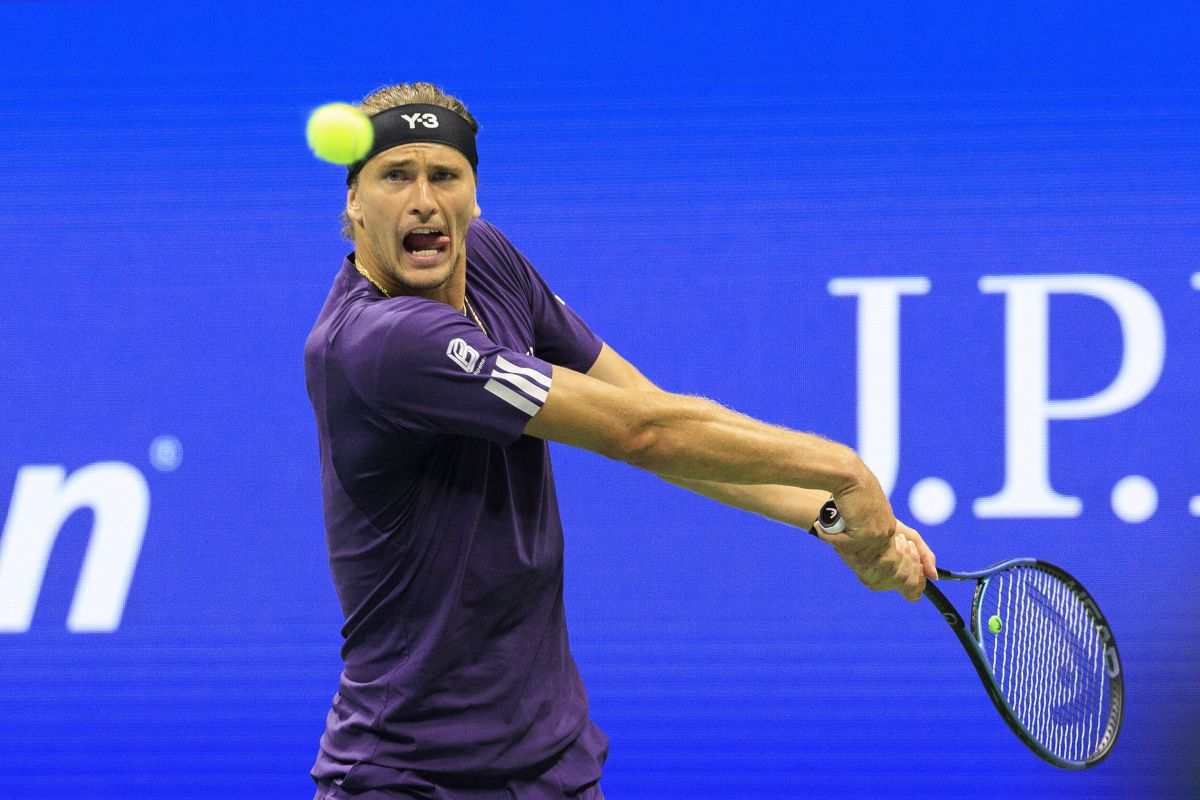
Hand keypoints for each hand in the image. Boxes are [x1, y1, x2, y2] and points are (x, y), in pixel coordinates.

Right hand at [814, 471, 896, 559]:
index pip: (871, 549)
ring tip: (822, 528)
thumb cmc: (853, 486)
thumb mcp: (865, 505)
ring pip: (851, 549)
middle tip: (827, 535)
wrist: (850, 475)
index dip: (852, 545)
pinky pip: (843, 544)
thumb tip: (851, 534)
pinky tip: (819, 526)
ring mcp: (878, 534)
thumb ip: (864, 520)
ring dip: (833, 541)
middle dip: (843, 547)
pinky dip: (828, 537)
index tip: (836, 537)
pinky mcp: (865, 534)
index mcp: (889, 526)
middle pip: (862, 553)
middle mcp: (887, 531)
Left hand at [817, 517, 936, 602]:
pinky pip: (889, 566)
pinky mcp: (859, 564)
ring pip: (899, 575)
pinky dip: (898, 551)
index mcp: (891, 579)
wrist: (862, 513)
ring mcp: (868, 575)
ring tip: (900, 540)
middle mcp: (879, 581)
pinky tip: (896, 540)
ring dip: (906, 555)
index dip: (920, 582)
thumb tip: (934, 576)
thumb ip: (925, 556)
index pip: (912, 593)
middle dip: (913, 562)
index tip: (921, 566)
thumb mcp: (911, 539)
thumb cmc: (886, 527)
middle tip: (907, 545)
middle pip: (907, 582)